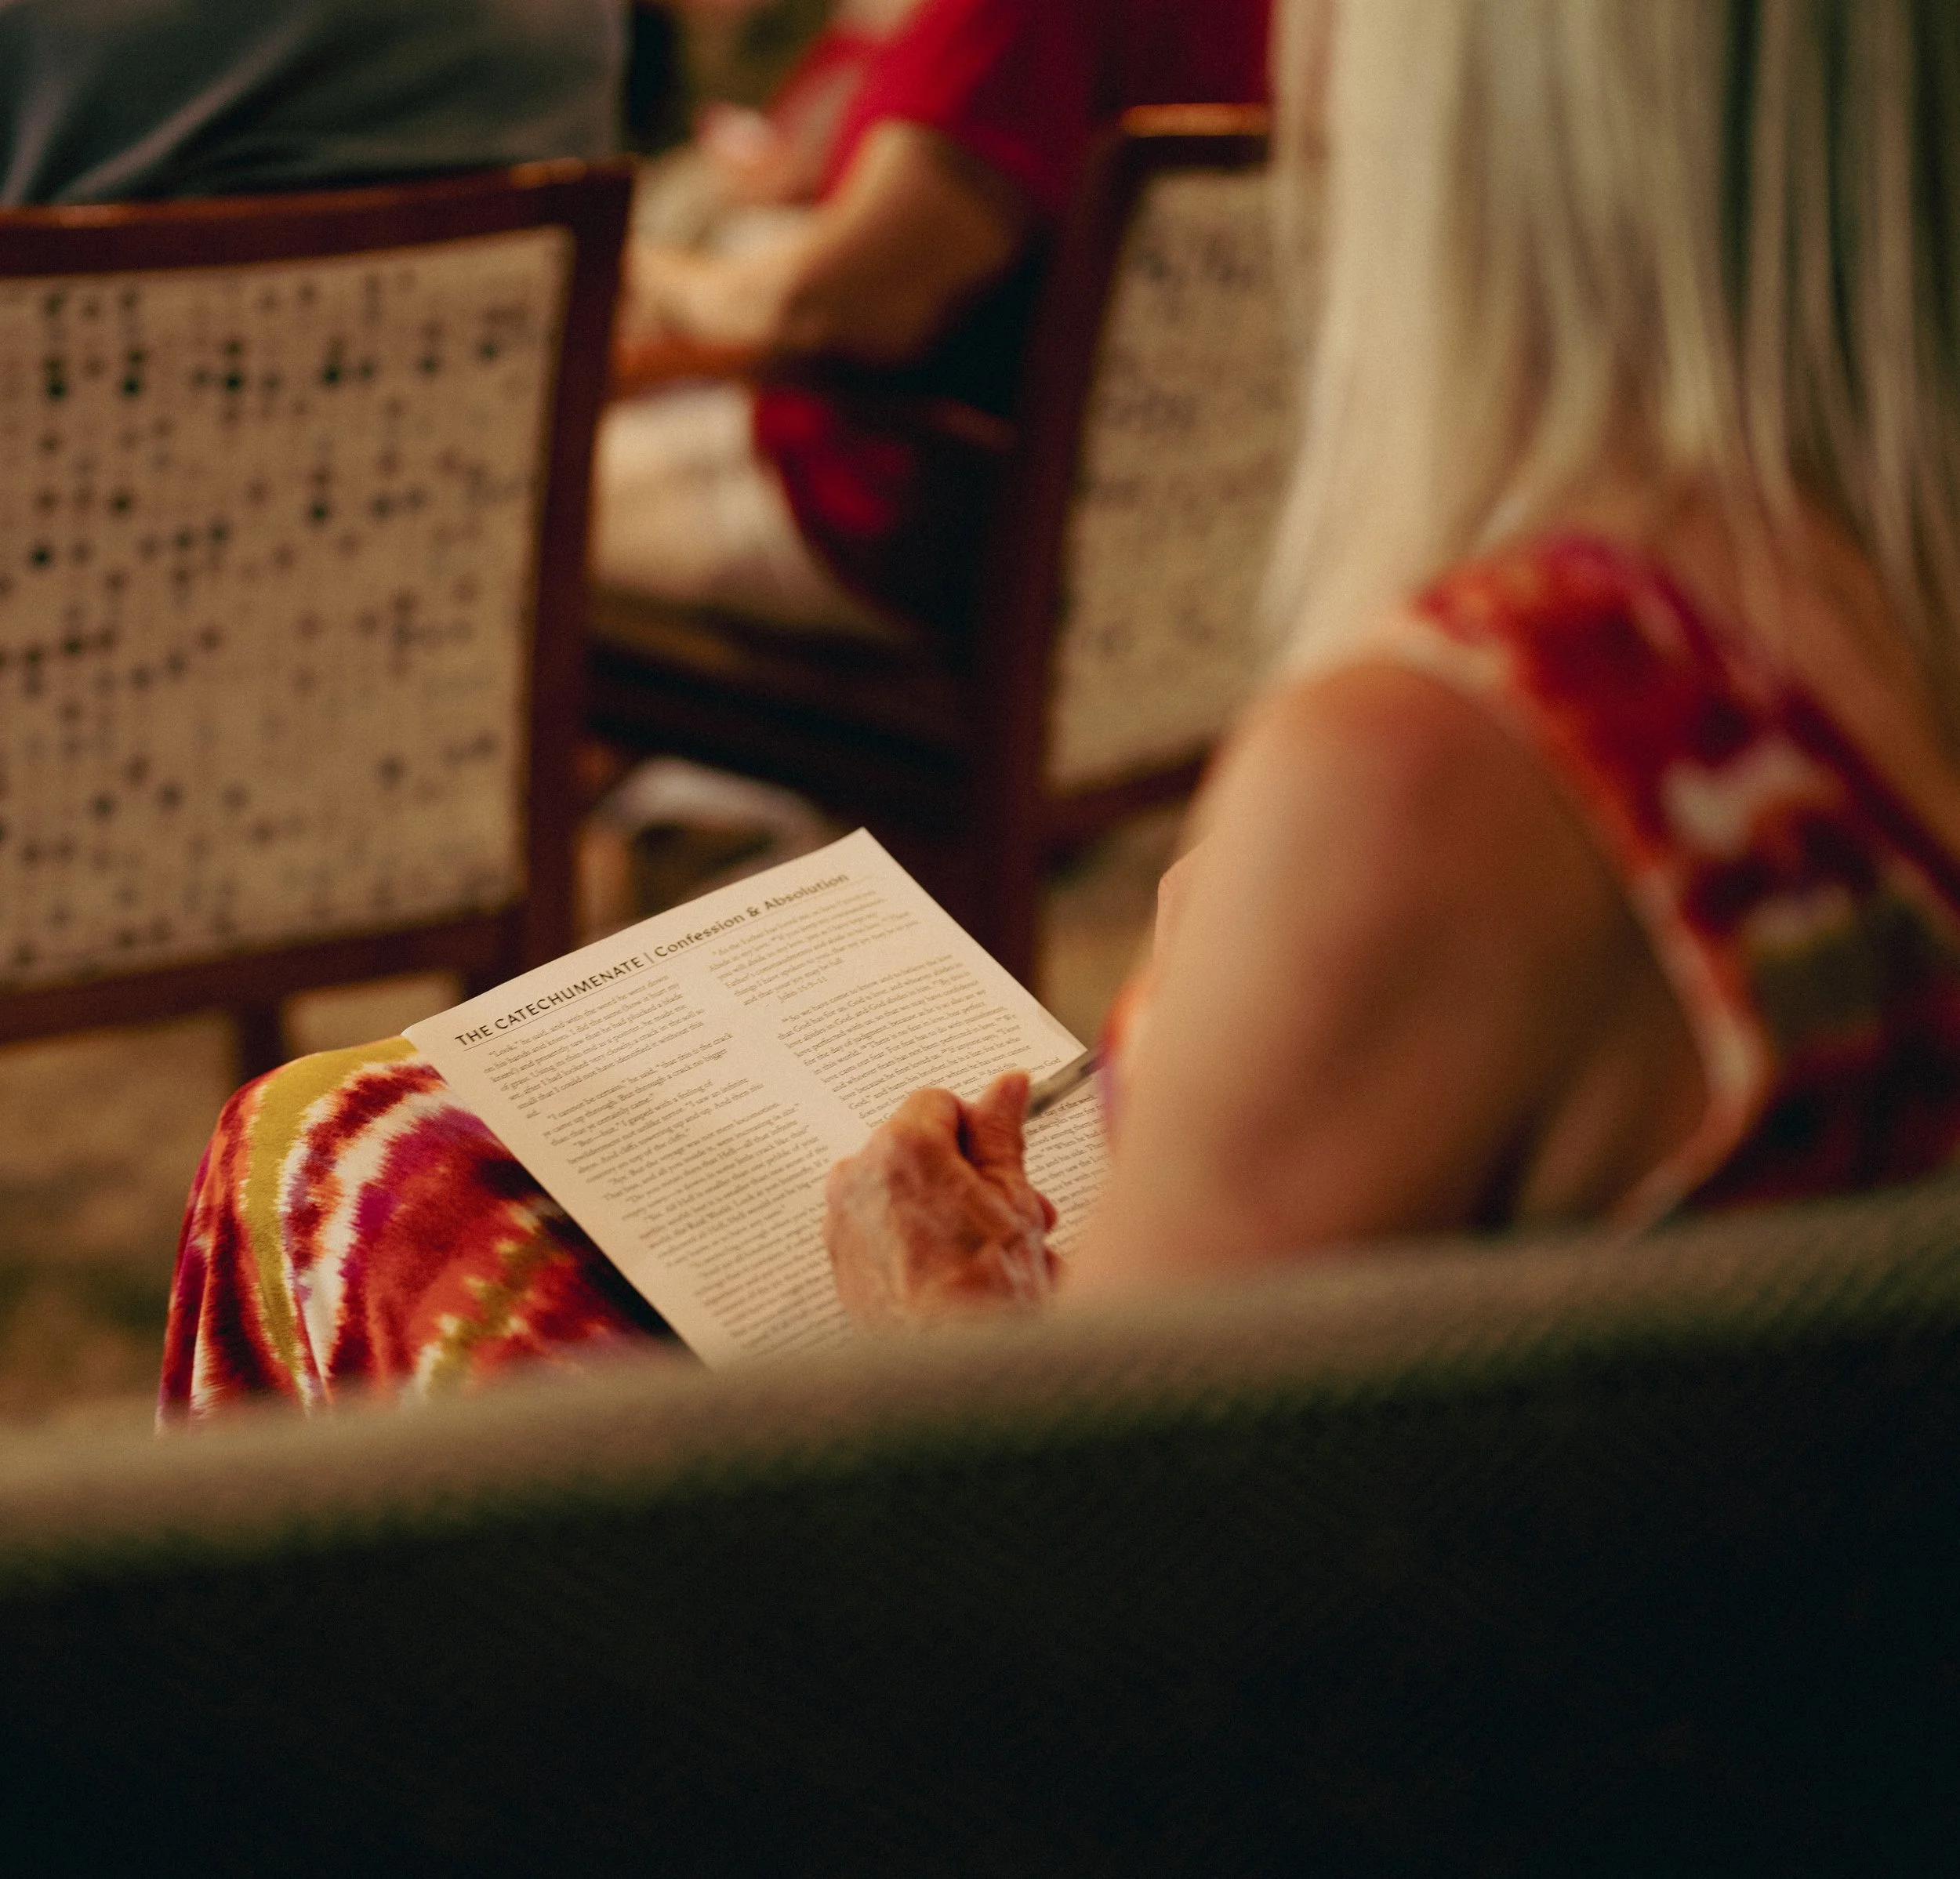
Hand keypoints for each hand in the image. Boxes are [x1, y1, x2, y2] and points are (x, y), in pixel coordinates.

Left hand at [824, 1072, 1059, 1328]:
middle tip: (1016, 1214)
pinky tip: (961, 1274)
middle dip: (970, 1176)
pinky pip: (884, 1229)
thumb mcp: (1013, 1201)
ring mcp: (844, 1222)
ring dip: (949, 1210)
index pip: (940, 1103)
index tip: (1004, 1163)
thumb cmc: (984, 1298)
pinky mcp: (841, 1262)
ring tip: (997, 1255)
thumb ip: (1003, 1134)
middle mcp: (859, 1178)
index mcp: (902, 1148)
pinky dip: (918, 1241)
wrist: (956, 1374)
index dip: (981, 1134)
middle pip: (920, 1149)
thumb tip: (1007, 1088)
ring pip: (904, 1191)